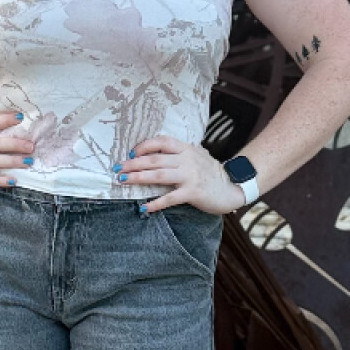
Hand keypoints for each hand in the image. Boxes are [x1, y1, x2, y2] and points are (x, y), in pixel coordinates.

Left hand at [117, 135, 245, 214]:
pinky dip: (155, 203)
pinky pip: (170, 198)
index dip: (144, 146)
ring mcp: (190, 176)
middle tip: (118, 168)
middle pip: (154, 159)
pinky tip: (144, 207)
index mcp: (186, 148)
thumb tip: (152, 154)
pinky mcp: (193, 192)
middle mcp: (186, 159)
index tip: (130, 153)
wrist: (232, 187)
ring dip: (139, 178)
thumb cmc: (210, 172)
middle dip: (133, 164)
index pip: (161, 141)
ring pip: (159, 175)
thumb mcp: (195, 155)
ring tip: (124, 181)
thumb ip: (178, 153)